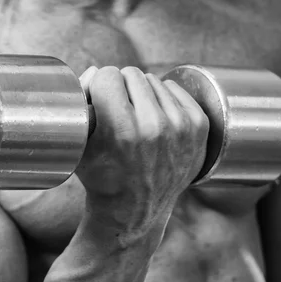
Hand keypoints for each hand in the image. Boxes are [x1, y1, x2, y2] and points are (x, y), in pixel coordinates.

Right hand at [76, 66, 208, 229]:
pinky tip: (154, 118)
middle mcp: (155, 126)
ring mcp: (181, 126)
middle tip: (116, 111)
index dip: (98, 87)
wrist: (135, 210)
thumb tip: (96, 71)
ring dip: (141, 93)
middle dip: (119, 87)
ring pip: (153, 80)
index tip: (98, 101)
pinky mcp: (199, 126)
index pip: (108, 75)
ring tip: (134, 118)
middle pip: (131, 73)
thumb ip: (82, 102)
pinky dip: (162, 98)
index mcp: (122, 130)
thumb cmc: (101, 176)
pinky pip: (174, 89)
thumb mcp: (80, 145)